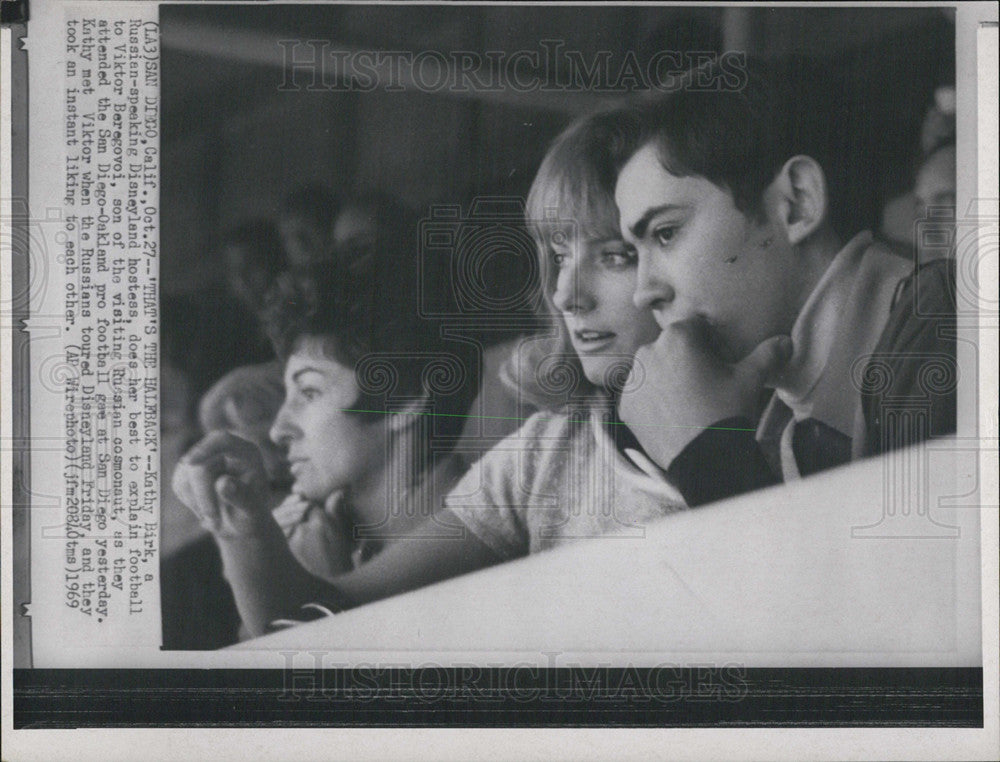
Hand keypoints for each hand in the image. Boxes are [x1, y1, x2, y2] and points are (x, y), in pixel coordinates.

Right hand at [172, 430, 275, 538]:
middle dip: (203, 495)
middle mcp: (225, 451)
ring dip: (197, 502)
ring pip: (186, 475)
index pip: (222, 440)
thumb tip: (223, 482)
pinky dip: (191, 502)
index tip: (190, 463)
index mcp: (246, 453)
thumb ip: (241, 496)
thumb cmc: (252, 515)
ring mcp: (206, 460)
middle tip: (214, 522)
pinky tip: (205, 511)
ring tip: (216, 520)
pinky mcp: (190, 471)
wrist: (241, 524)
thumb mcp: (253, 510)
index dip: (205, 449)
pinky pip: (179, 484)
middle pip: (200, 464)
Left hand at [618, 318, 791, 468]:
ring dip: (666, 380)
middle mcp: (648, 352)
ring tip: (687, 403)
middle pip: (670, 349)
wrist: (706, 459)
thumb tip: (786, 341)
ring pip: (653, 371)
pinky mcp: (625, 406)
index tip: (718, 363)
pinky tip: (672, 416)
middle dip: (685, 361)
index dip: (708, 344)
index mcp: (677, 337)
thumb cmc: (728, 411)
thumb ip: (768, 353)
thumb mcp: (751, 379)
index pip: (694, 329)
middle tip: (704, 386)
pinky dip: (653, 403)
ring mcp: (633, 381)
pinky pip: (640, 396)